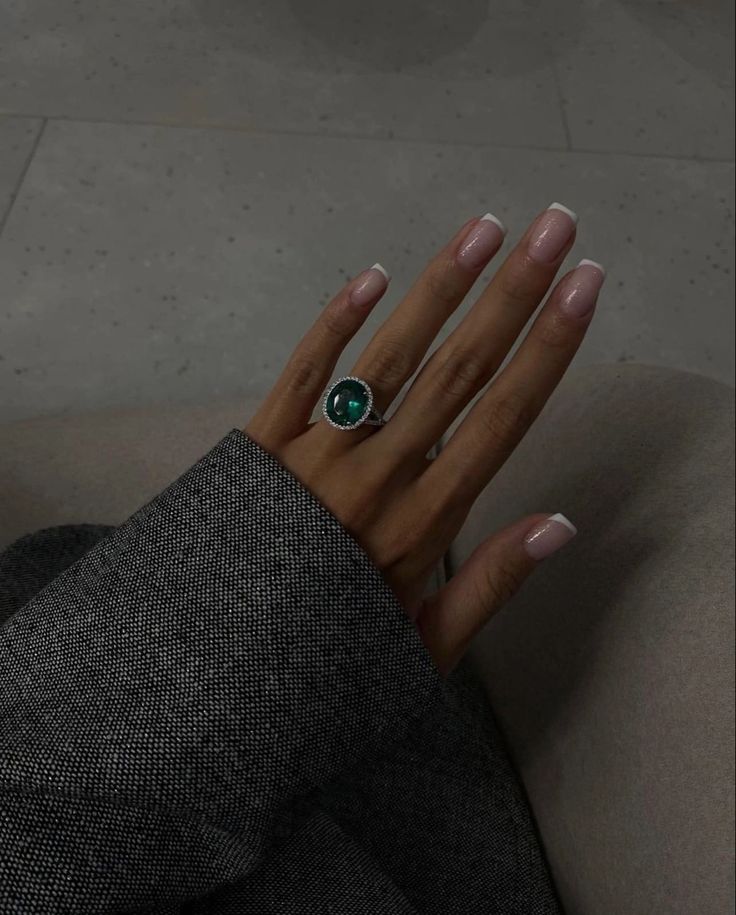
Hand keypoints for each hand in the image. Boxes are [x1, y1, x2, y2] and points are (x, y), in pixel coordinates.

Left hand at [244, 204, 604, 675]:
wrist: (214, 674)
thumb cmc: (329, 662)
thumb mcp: (425, 647)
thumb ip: (491, 584)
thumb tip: (562, 523)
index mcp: (423, 525)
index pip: (503, 418)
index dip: (549, 349)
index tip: (584, 287)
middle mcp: (375, 478)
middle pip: (458, 370)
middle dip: (513, 294)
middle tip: (555, 226)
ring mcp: (315, 456)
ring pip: (389, 357)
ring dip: (440, 288)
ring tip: (486, 229)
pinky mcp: (261, 445)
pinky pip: (301, 371)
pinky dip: (336, 321)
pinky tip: (374, 274)